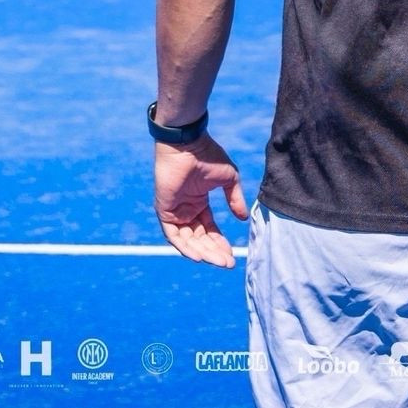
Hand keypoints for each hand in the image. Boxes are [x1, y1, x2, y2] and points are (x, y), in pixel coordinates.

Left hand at [153, 135, 248, 267]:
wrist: (188, 144)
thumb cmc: (208, 156)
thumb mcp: (229, 179)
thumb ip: (235, 199)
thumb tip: (243, 218)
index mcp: (199, 202)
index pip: (209, 229)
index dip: (220, 243)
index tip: (232, 255)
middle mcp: (186, 210)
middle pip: (200, 238)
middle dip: (213, 252)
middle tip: (227, 263)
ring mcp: (174, 211)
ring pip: (187, 240)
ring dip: (202, 252)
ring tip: (218, 261)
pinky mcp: (164, 210)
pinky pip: (173, 235)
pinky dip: (184, 246)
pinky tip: (198, 255)